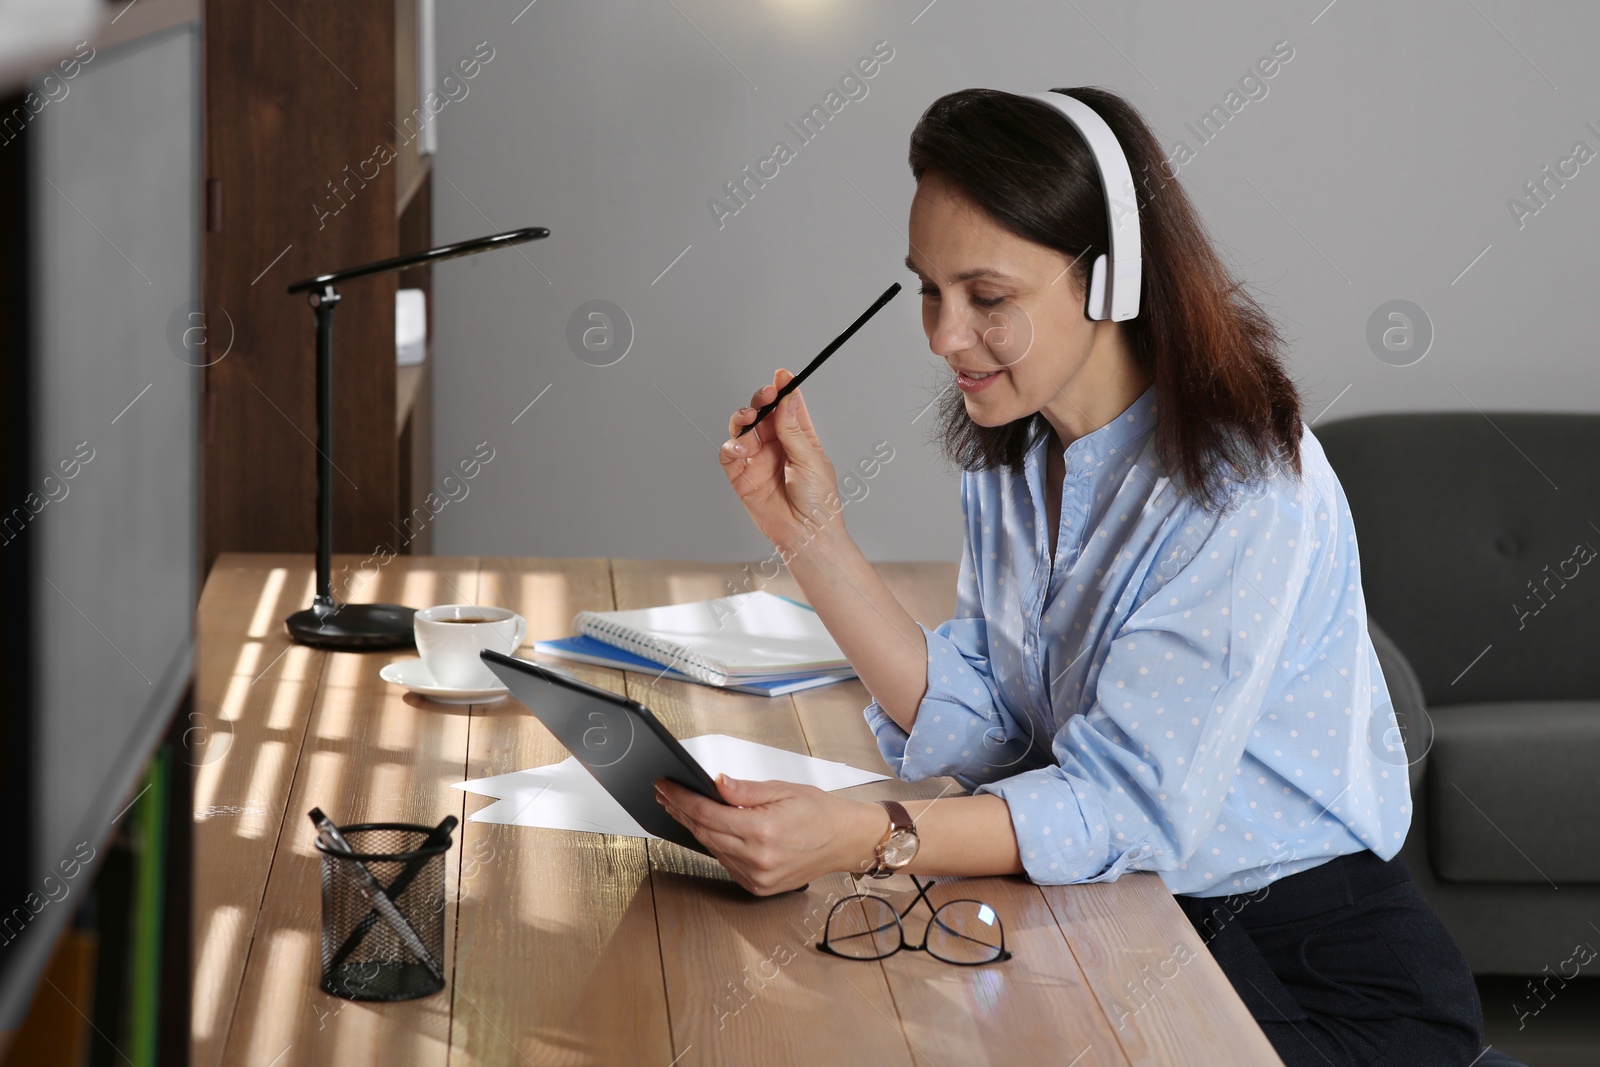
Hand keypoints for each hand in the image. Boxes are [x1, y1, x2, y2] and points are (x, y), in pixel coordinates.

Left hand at [656, 774, 885, 895]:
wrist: (844, 840)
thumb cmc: (818, 812)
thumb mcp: (782, 790)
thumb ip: (745, 790)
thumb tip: (716, 783)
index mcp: (762, 831)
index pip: (707, 814)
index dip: (682, 798)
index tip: (666, 786)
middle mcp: (757, 858)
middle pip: (703, 832)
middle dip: (681, 811)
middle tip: (666, 794)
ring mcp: (757, 877)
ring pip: (712, 849)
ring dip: (694, 828)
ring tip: (681, 808)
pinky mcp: (758, 887)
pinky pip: (726, 863)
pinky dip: (715, 845)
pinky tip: (709, 829)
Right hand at [720, 369, 842, 558]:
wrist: (806, 535)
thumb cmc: (819, 503)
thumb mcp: (810, 459)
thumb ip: (793, 430)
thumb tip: (787, 398)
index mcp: (800, 440)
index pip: (789, 408)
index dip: (784, 389)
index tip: (781, 375)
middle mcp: (777, 447)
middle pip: (763, 414)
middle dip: (761, 400)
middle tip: (764, 395)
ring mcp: (758, 460)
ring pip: (743, 429)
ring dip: (743, 419)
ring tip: (749, 420)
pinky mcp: (742, 476)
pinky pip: (729, 454)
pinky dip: (731, 446)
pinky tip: (741, 448)